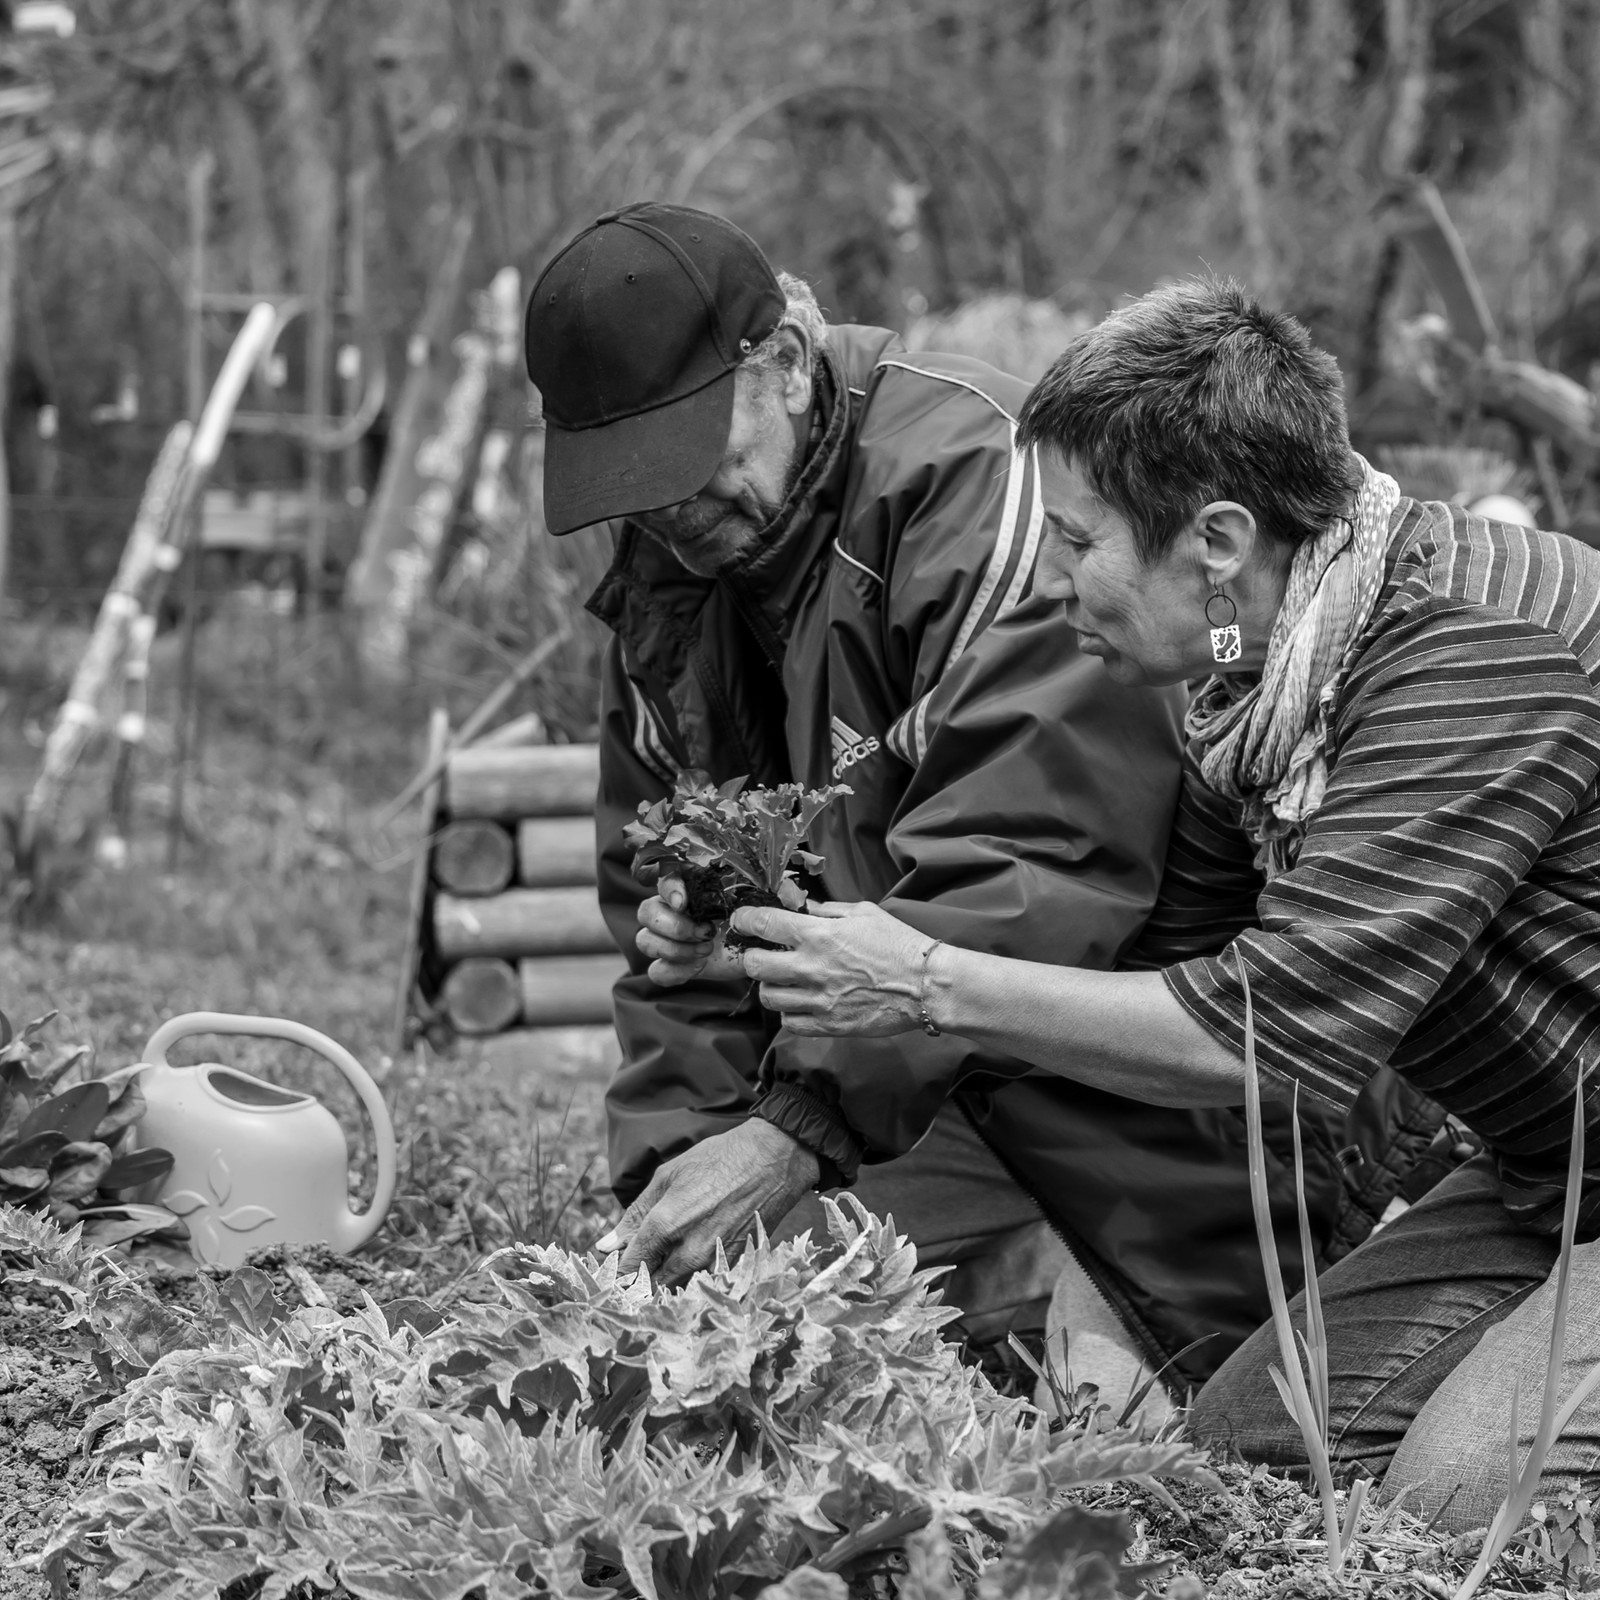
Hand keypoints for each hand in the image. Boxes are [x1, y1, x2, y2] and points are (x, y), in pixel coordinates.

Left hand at [595, 1119, 820, 1279]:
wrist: (772, 1160)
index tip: (611, 1272)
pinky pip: (701, 1279)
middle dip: (640, 1280)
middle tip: (637, 1265)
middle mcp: (688, 1252)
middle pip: (651, 1285)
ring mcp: (713, 1262)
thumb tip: (605, 1246)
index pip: (629, 1268)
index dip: (617, 1272)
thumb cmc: (717, 1160)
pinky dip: (691, 1273)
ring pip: (677, 1286)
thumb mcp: (668, 1176)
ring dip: (665, 1278)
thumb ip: (635, 1215)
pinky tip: (694, 1249)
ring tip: (667, 1254)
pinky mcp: (732, 1265)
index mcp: (665, 1225)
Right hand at [635, 874, 745, 986]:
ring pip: (644, 940)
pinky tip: (698, 966)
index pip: (664, 880)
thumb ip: (735, 895)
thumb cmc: (746, 923)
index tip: (682, 903)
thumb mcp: (747, 905)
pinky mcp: (668, 966)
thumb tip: (730, 892)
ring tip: (706, 951)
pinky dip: (676, 971)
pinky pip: (656, 970)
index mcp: (686, 889)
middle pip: (646, 912)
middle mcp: (667, 911)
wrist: (753, 953)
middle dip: (674, 926)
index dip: (669, 890)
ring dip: (675, 949)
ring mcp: (663, 940)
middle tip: (705, 933)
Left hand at [731, 900, 931, 1036]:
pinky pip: (790, 1023)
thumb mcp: (863, 913)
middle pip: (754, 965)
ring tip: (783, 982)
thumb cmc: (898, 944)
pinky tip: (800, 1004)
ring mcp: (818, 999)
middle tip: (761, 956)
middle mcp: (811, 967)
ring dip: (770, 987)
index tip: (741, 921)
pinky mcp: (829, 1025)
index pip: (762, 923)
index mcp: (817, 935)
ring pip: (768, 997)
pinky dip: (789, 1014)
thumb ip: (827, 910)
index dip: (744, 920)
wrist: (926, 985)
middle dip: (751, 958)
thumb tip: (802, 906)